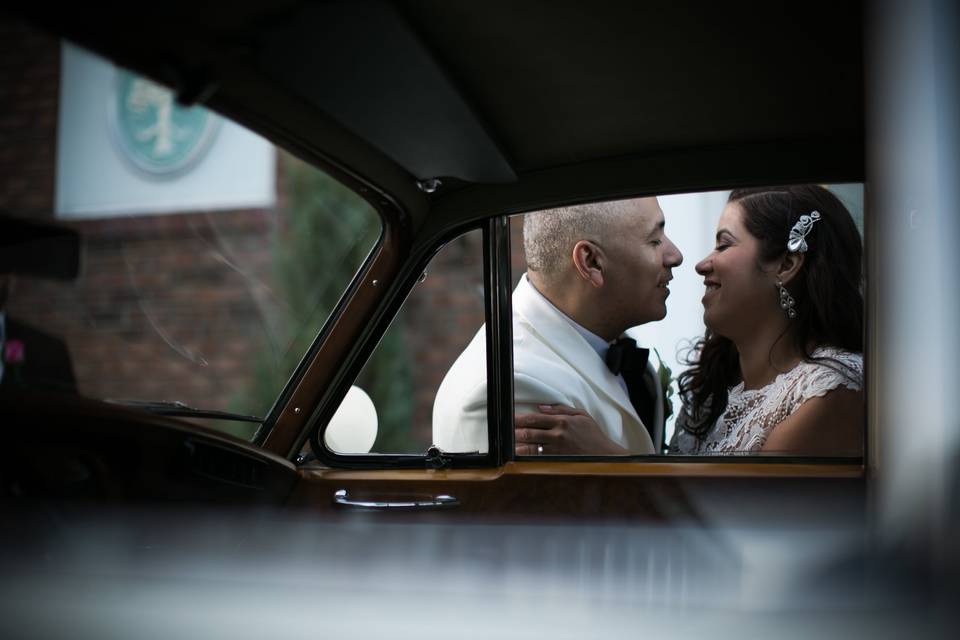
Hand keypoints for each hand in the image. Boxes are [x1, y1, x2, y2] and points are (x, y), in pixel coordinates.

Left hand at [514, 404, 628, 455]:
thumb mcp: (581, 415)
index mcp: (562, 421)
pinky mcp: (558, 461)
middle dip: (514, 432)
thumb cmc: (593, 435)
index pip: (535, 419)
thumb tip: (541, 407)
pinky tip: (519, 457)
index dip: (520, 419)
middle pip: (530, 432)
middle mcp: (558, 435)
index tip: (510, 419)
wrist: (605, 455)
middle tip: (504, 431)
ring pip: (531, 447)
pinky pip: (539, 459)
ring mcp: (557, 449)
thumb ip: (560, 409)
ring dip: (517, 446)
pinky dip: (527, 457)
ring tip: (507, 445)